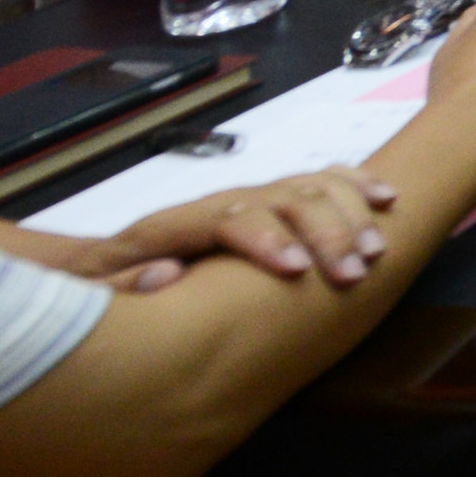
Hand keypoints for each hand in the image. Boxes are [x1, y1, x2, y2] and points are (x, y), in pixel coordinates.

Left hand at [58, 170, 399, 293]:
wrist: (96, 268)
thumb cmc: (95, 289)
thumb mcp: (88, 294)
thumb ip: (119, 286)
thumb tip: (165, 275)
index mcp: (175, 225)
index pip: (227, 216)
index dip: (263, 237)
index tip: (294, 269)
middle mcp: (218, 204)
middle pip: (280, 197)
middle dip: (323, 230)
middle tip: (354, 271)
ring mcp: (246, 199)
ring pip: (307, 187)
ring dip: (349, 213)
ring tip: (379, 249)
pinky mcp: (267, 206)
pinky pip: (318, 182)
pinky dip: (355, 186)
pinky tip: (387, 200)